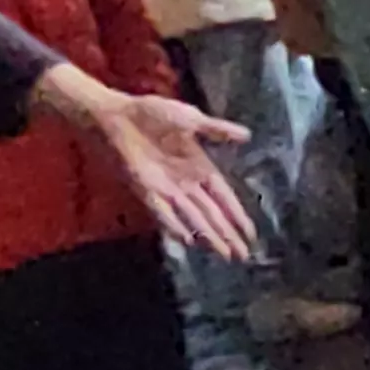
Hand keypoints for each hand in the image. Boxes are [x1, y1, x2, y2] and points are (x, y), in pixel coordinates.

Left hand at [40, 68, 254, 261]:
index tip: (250, 233)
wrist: (118, 116)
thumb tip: (248, 135)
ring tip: (224, 255)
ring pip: (193, 218)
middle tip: (243, 256)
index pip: (223, 197)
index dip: (237, 214)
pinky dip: (175, 226)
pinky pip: (163, 213)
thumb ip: (218, 130)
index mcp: (200, 166)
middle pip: (212, 214)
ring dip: (208, 237)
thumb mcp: (191, 119)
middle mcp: (186, 183)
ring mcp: (166, 189)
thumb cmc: (152, 114)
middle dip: (228, 234)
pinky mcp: (146, 191)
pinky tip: (188, 240)